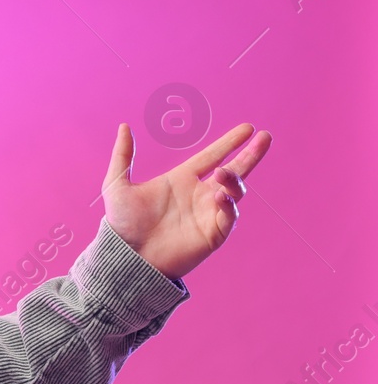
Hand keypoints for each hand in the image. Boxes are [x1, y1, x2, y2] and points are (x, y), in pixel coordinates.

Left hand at [101, 121, 272, 279]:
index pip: (212, 156)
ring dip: (234, 180)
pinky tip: (219, 196)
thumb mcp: (116, 185)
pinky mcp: (213, 234)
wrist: (126, 257)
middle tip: (265, 137)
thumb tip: (124, 126)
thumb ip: (122, 156)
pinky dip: (229, 205)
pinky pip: (229, 216)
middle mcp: (199, 195)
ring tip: (225, 172)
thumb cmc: (121, 224)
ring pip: (234, 192)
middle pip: (233, 171)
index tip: (248, 128)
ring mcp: (208, 214)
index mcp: (182, 180)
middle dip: (250, 155)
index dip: (229, 143)